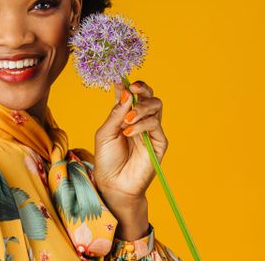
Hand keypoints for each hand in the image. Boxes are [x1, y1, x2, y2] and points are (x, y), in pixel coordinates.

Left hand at [93, 80, 168, 201]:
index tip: (120, 79)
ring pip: (156, 105)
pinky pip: (155, 125)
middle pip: (149, 94)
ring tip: (128, 120)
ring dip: (141, 108)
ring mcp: (151, 129)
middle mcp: (140, 119)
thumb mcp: (105, 133)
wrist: (113, 184)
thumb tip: (126, 92)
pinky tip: (129, 132)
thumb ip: (116, 113)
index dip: (127, 84)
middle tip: (132, 89)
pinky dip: (142, 125)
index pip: (131, 93)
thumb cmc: (107, 159)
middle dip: (142, 88)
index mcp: (126, 114)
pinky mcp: (159, 142)